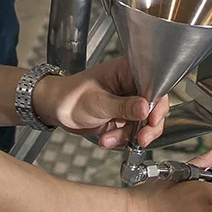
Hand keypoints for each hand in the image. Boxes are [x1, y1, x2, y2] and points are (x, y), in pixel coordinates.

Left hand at [36, 58, 169, 147]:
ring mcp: (127, 103)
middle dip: (148, 126)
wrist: (54, 110)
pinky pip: (132, 132)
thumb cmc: (70, 96)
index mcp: (127, 72)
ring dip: (130, 136)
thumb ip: (124, 106)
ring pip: (144, 123)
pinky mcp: (122, 118)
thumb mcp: (98, 102)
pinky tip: (107, 139)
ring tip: (111, 139)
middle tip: (142, 138)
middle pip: (154, 106)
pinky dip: (121, 139)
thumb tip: (146, 107)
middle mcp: (130, 86)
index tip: (153, 119)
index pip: (153, 85)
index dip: (157, 103)